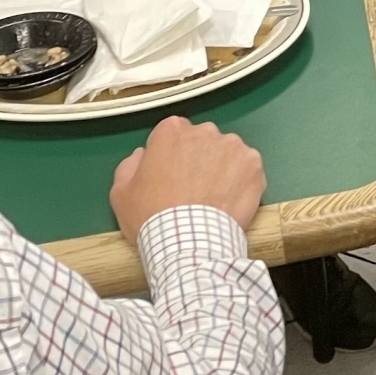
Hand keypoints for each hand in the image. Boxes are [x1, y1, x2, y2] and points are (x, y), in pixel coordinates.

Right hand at [110, 116, 265, 238]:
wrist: (188, 244)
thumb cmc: (151, 217)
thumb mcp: (121, 192)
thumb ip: (131, 164)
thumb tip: (144, 154)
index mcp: (171, 131)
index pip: (173, 134)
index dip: (172, 156)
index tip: (172, 176)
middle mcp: (205, 131)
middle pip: (202, 141)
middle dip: (199, 159)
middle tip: (193, 189)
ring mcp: (233, 146)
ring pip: (227, 153)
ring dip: (222, 169)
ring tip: (214, 197)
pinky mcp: (254, 165)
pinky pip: (248, 169)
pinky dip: (242, 182)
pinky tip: (231, 201)